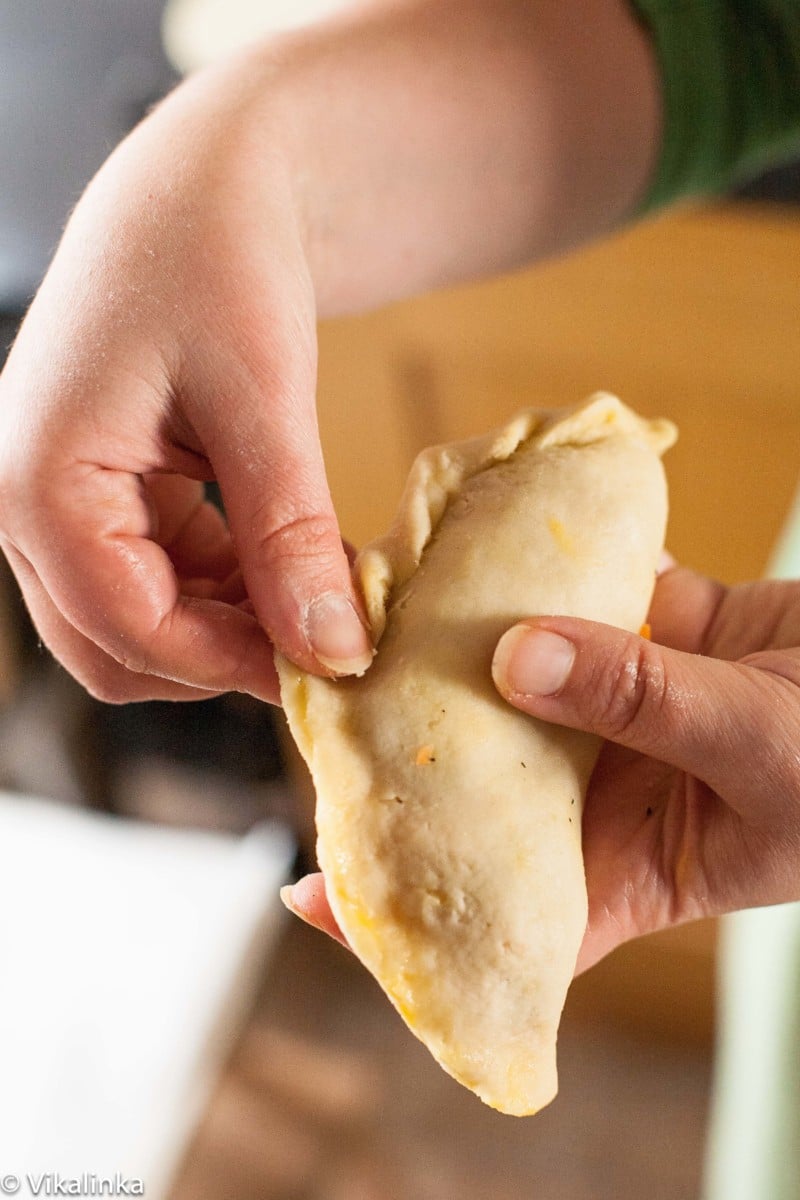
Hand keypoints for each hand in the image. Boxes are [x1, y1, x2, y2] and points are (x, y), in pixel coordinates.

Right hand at [0, 0, 658, 705]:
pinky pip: (151, 577)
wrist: (204, 185)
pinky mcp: (96, 491)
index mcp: (41, 479)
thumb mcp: (263, 405)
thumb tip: (333, 652)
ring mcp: (56, 497)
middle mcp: (24, 501)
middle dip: (220, 658)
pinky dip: (220, 590)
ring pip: (133, 621)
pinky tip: (287, 565)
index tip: (328, 671)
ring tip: (317, 600)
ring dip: (224, 628)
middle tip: (323, 647)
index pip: (126, 629)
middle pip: (114, 646)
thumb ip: (288, 539)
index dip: (232, 665)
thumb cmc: (219, 258)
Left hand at [284, 564, 799, 971]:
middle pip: (480, 781)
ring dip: (451, 643)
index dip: (413, 920)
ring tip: (375, 609)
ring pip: (510, 677)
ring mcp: (613, 700)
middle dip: (406, 751)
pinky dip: (521, 565)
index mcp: (629, 865)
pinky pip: (564, 595)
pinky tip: (465, 535)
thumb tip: (515, 655)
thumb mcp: (760, 751)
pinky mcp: (638, 626)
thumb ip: (642, 701)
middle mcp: (601, 789)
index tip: (314, 895)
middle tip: (324, 711)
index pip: (505, 917)